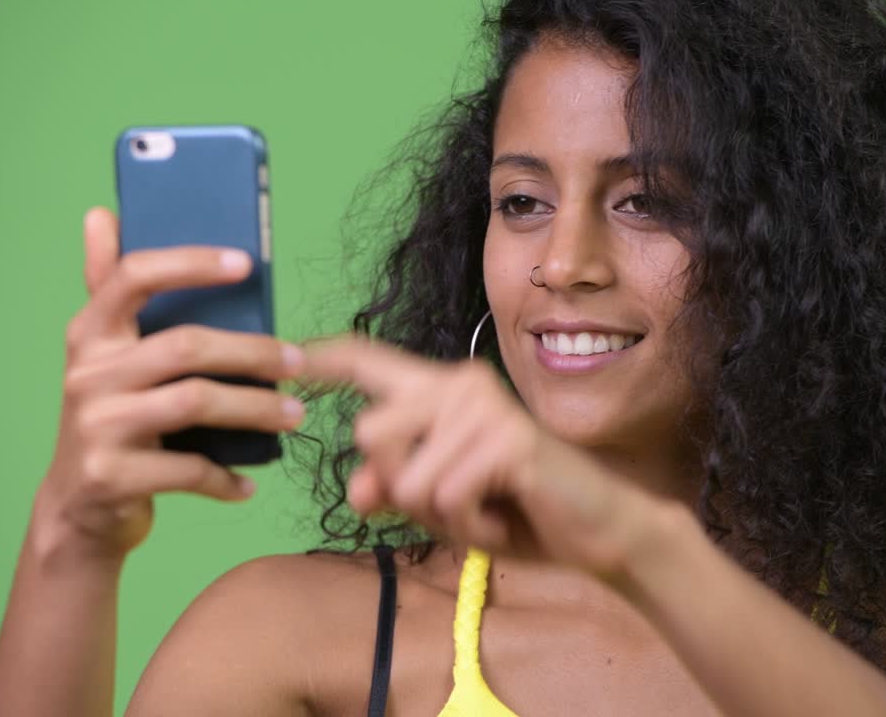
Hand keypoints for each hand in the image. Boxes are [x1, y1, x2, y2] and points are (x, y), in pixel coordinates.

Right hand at [36, 207, 306, 559]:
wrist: (77, 508)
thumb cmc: (112, 418)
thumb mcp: (104, 357)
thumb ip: (109, 290)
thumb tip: (101, 215)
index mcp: (90, 334)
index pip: (133, 277)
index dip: (190, 264)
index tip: (246, 263)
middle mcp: (87, 374)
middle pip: (185, 346)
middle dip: (252, 352)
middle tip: (297, 363)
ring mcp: (96, 426)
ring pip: (195, 404)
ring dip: (255, 409)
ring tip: (294, 415)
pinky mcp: (111, 476)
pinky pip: (189, 470)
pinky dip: (226, 478)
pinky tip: (250, 482)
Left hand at [298, 333, 665, 578]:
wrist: (595, 531)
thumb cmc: (519, 511)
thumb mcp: (443, 505)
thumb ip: (395, 490)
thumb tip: (357, 490)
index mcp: (442, 390)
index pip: (371, 360)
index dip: (326, 358)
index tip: (291, 354)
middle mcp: (460, 384)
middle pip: (370, 434)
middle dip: (399, 487)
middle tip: (457, 501)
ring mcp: (485, 407)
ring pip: (407, 478)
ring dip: (443, 515)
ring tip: (488, 508)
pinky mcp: (506, 440)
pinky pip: (447, 498)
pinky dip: (471, 526)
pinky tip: (505, 517)